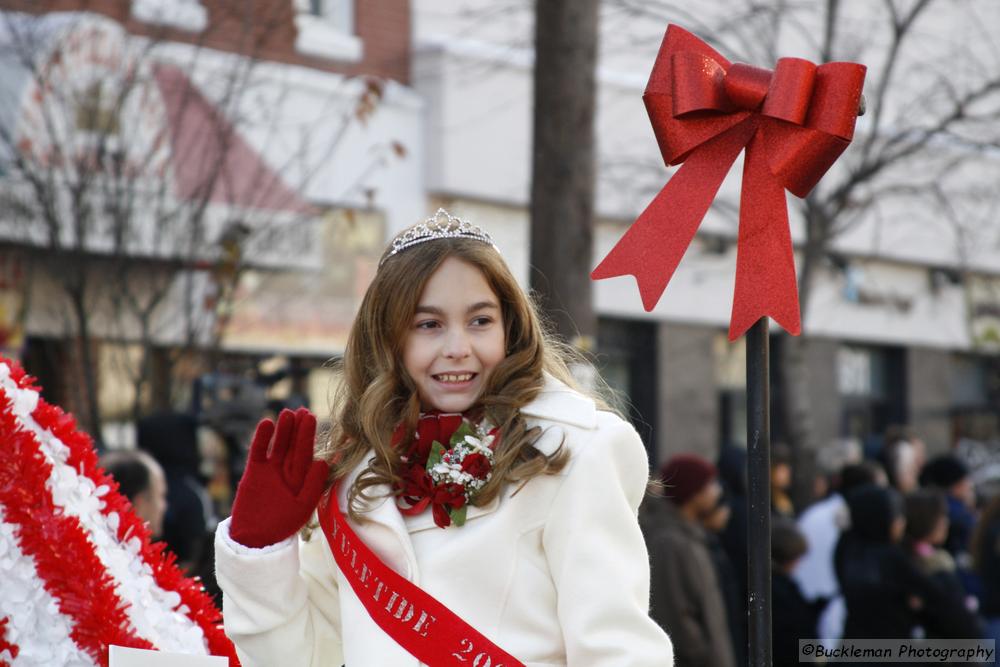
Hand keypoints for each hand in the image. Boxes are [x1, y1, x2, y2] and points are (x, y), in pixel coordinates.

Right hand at [229, 407, 329, 547]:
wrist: (255, 538)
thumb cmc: (282, 525)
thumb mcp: (302, 507)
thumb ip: (314, 485)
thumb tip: (323, 462)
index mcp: (302, 478)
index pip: (307, 453)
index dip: (309, 436)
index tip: (313, 418)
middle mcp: (287, 471)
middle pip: (294, 445)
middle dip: (298, 429)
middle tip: (303, 411)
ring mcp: (270, 470)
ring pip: (278, 445)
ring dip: (283, 430)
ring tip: (287, 413)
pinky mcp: (254, 472)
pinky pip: (258, 451)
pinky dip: (262, 438)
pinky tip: (266, 422)